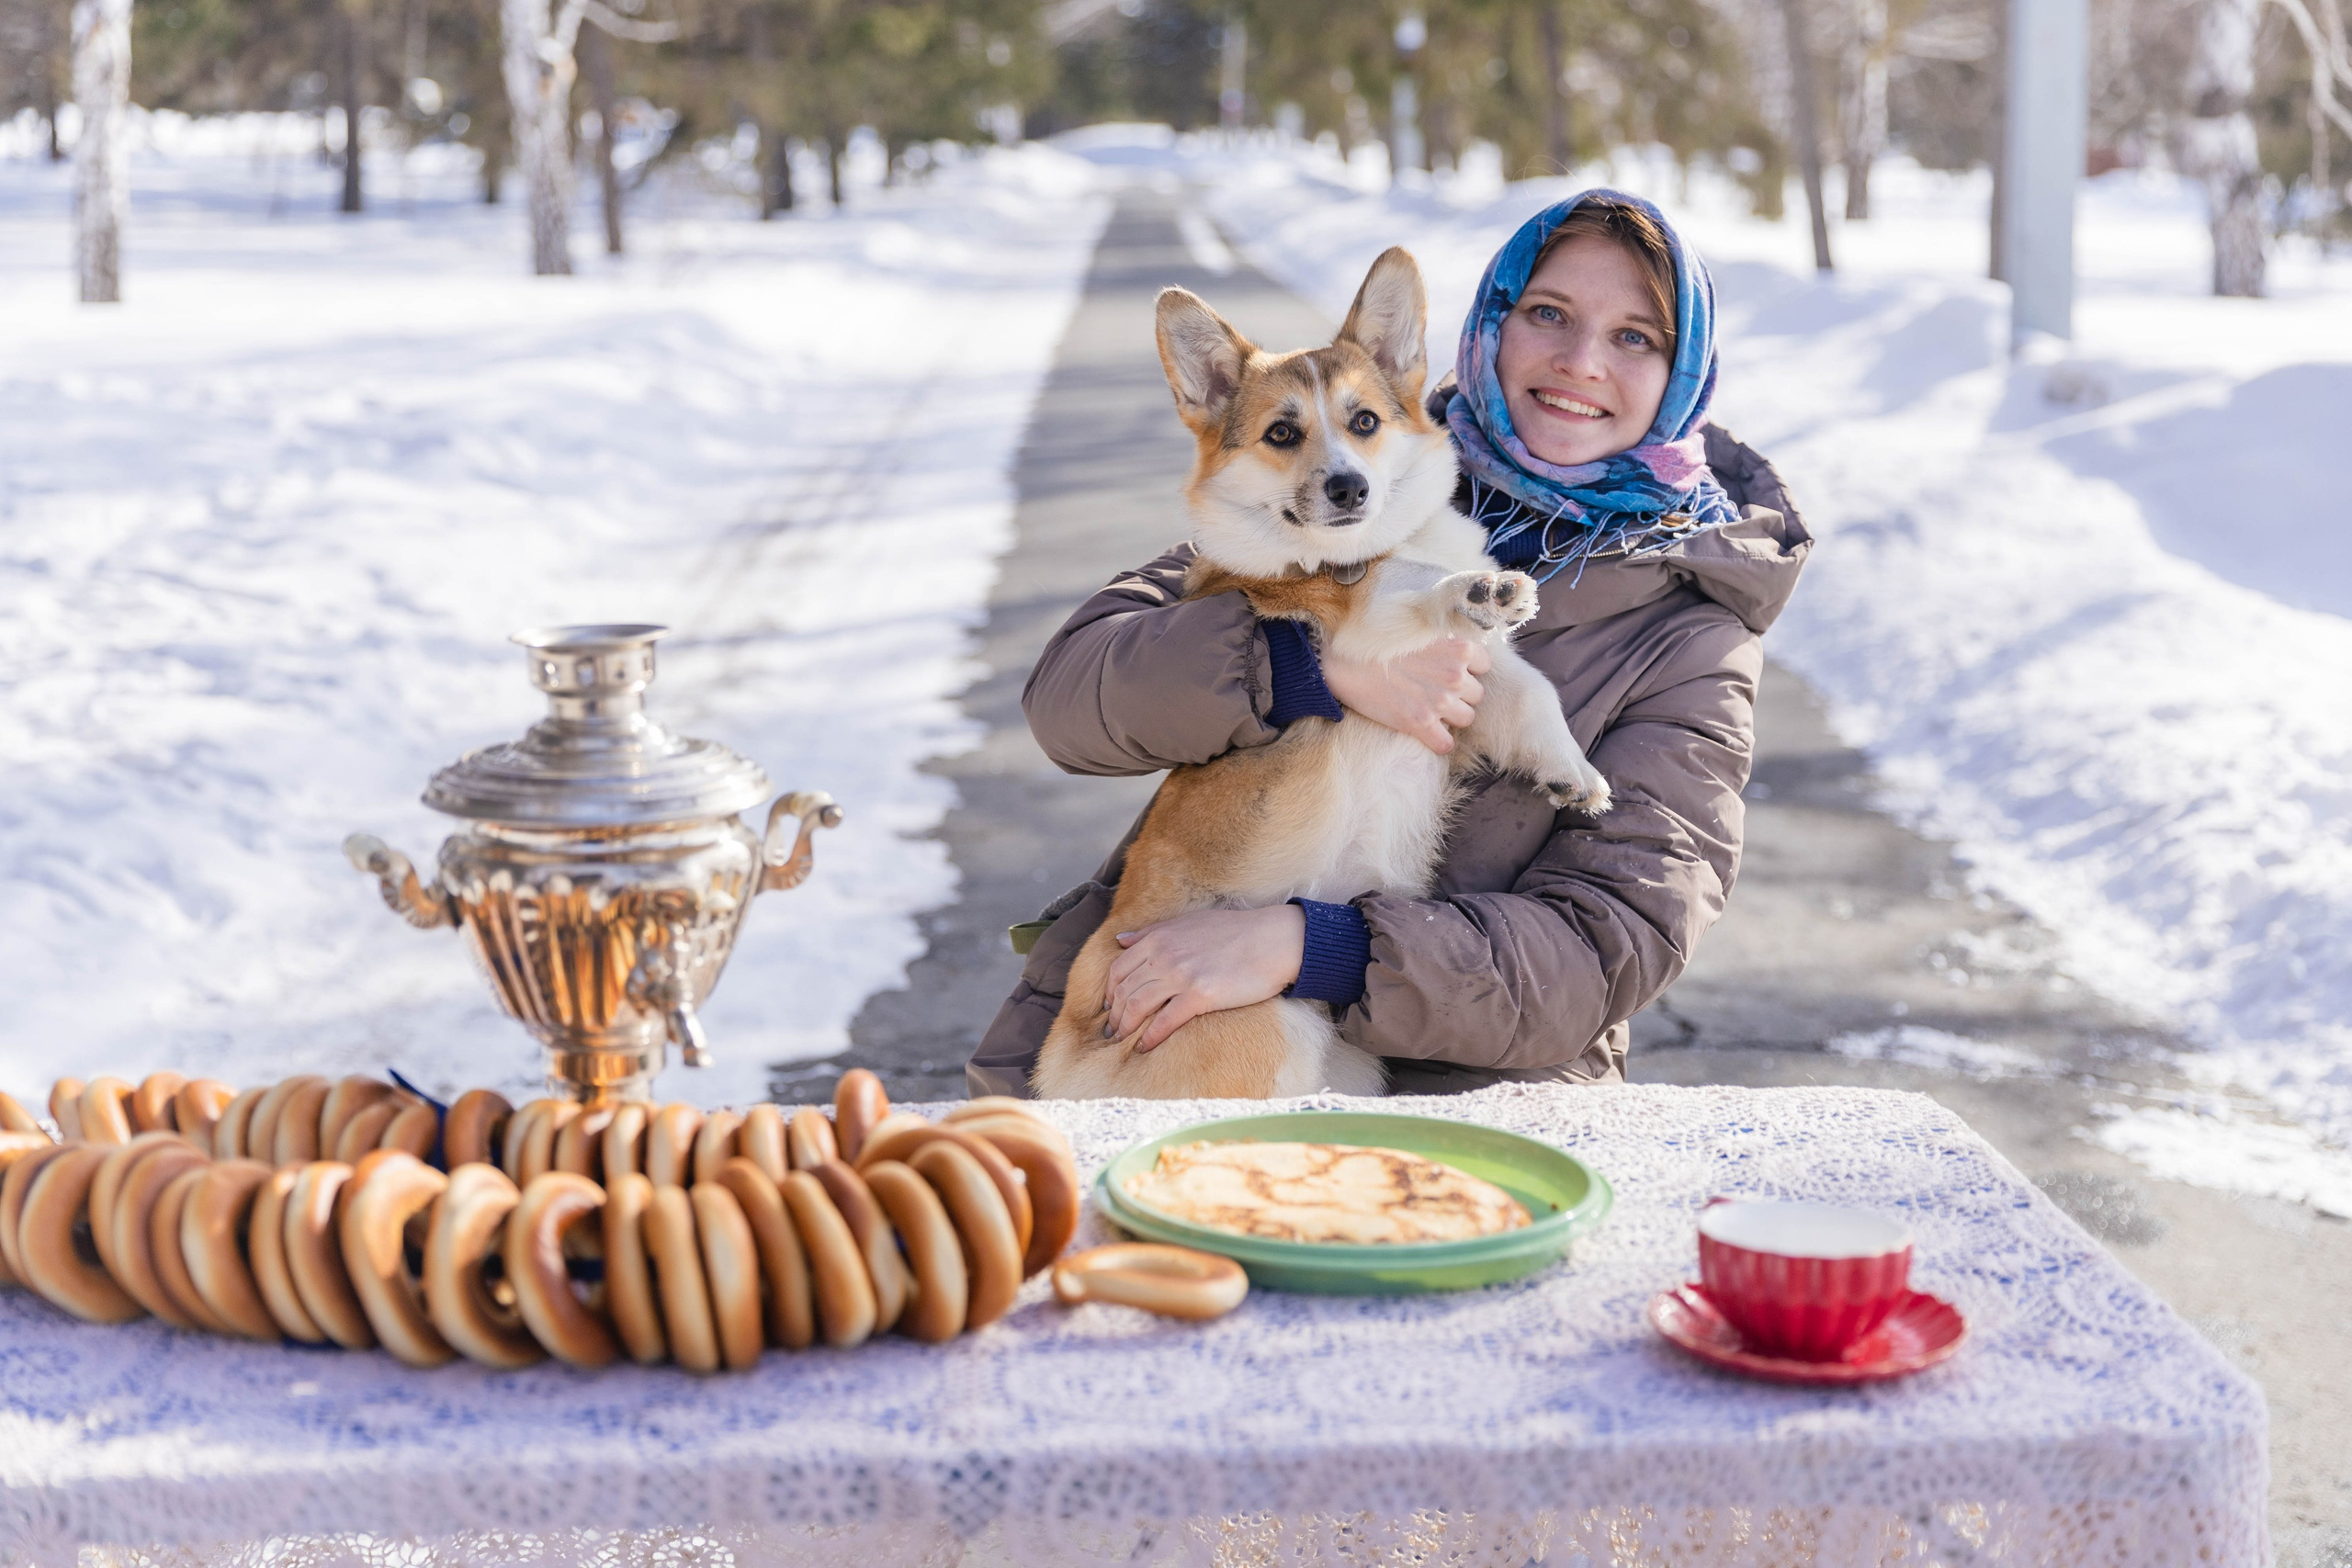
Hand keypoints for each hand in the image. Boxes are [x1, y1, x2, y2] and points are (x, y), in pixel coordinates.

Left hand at [1104, 905, 1304, 1052]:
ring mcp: (1181, 975)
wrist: (1274, 940)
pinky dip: (1150, 1037)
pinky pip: (1165, 1021)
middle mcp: (1164, 954)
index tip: (1111, 1005)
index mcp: (1159, 937)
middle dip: (1114, 1013)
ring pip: (1138, 1005)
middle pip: (1124, 989)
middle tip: (1112, 1029)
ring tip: (1122, 1039)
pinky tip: (1144, 1047)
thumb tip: (1120, 941)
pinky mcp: (1201, 995)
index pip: (1119, 968)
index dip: (1110, 990)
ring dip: (1126, 1026)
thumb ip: (1152, 932)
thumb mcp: (1189, 923)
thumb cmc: (1236, 931)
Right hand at [1323, 638, 1491, 753]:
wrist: (1344, 659)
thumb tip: (1459, 640)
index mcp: (1460, 647)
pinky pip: (1445, 744)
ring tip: (1429, 709)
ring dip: (1450, 717)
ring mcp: (1439, 701)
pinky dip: (1437, 742)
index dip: (1467, 670)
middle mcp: (1455, 674)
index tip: (1447, 670)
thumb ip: (1446, 633)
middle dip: (1459, 694)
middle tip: (1434, 690)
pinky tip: (1425, 733)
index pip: (1484, 666)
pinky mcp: (1420, 723)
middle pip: (1476, 694)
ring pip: (1466, 718)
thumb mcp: (1419, 624)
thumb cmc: (1378, 638)